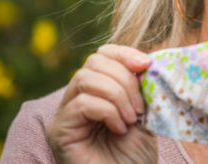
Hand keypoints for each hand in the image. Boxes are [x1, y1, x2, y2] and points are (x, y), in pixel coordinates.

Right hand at [46, 44, 156, 163]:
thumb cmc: (135, 155)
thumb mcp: (145, 113)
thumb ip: (142, 87)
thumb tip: (148, 60)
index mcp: (98, 90)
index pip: (102, 54)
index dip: (124, 53)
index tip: (146, 64)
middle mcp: (76, 98)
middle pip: (94, 62)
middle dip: (124, 77)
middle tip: (140, 105)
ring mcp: (65, 114)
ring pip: (86, 78)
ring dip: (117, 94)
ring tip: (131, 118)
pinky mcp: (59, 130)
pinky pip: (82, 103)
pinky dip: (107, 111)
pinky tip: (119, 128)